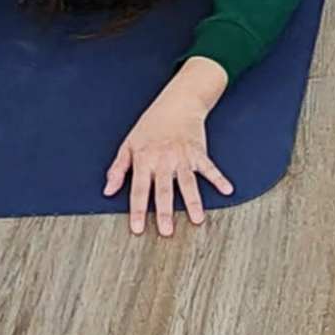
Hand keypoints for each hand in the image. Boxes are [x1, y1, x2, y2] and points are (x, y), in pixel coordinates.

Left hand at [103, 63, 232, 235]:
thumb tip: (107, 190)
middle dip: (165, 211)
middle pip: (164, 190)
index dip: (137, 210)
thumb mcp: (128, 143)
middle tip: (167, 231)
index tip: (138, 228)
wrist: (177, 102)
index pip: (138, 190)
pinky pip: (209, 168)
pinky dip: (219, 179)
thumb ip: (117, 168)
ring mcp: (183, 156)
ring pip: (187, 182)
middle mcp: (163, 159)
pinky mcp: (199, 152)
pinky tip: (227, 190)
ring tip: (197, 219)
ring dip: (193, 201)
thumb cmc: (151, 124)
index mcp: (144, 159)